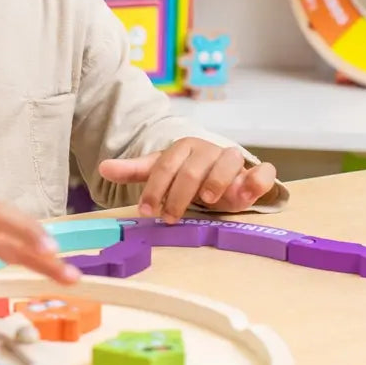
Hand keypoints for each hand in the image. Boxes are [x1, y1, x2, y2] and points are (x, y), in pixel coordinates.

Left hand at [99, 138, 276, 221]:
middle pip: (192, 168)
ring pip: (228, 160)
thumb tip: (103, 167)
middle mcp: (208, 151)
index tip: (146, 210)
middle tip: (170, 217)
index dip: (154, 188)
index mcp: (183, 148)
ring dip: (217, 179)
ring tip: (208, 200)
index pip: (165, 166)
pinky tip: (247, 194)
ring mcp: (232, 160)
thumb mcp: (160, 172)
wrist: (219, 174)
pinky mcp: (254, 172)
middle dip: (179, 194)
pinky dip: (257, 180)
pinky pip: (262, 171)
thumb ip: (135, 171)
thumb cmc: (187, 175)